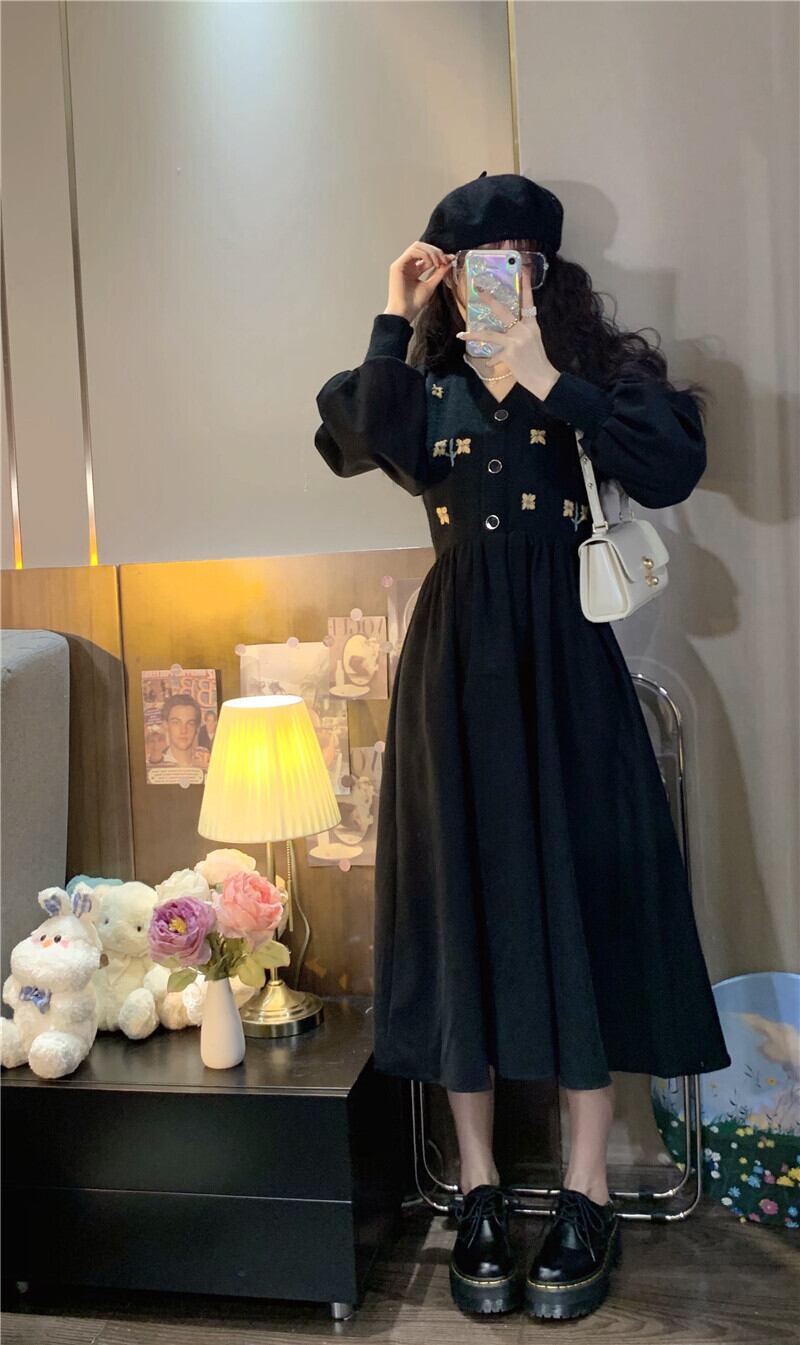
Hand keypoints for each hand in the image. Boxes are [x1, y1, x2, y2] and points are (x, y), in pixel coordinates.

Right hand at [384, 242, 454, 323]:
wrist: (404, 313)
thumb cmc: (414, 303)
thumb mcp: (431, 284)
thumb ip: (439, 272)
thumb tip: (449, 261)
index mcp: (413, 269)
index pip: (426, 255)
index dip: (439, 254)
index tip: (449, 259)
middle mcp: (407, 265)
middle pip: (422, 247)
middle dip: (435, 251)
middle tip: (444, 260)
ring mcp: (401, 264)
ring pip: (417, 246)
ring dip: (431, 252)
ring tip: (438, 263)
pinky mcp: (397, 266)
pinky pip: (412, 252)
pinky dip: (424, 255)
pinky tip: (430, 263)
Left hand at [455, 268, 560, 399]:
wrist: (543, 379)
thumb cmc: (538, 361)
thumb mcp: (533, 341)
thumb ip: (521, 333)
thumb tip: (507, 332)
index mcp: (532, 324)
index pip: (528, 301)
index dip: (526, 286)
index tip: (524, 271)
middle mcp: (524, 329)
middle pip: (503, 310)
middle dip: (489, 299)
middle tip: (478, 288)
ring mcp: (516, 341)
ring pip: (490, 334)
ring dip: (474, 334)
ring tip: (462, 334)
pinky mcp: (510, 353)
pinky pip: (494, 355)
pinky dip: (491, 360)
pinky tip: (488, 364)